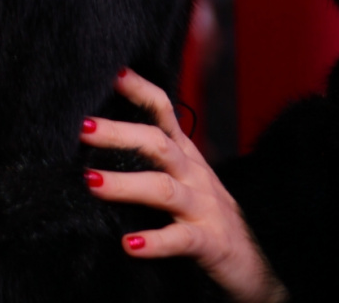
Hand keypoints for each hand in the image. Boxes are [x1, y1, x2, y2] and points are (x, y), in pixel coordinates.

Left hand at [81, 69, 287, 302]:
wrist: (255, 265)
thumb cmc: (208, 218)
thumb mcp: (183, 181)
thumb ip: (152, 162)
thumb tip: (99, 145)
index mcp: (186, 155)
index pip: (164, 112)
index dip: (140, 90)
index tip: (112, 73)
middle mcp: (195, 175)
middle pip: (158, 144)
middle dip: (119, 134)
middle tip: (83, 128)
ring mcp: (204, 208)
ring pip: (164, 188)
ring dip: (125, 184)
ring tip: (91, 182)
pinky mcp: (211, 244)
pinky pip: (181, 239)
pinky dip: (155, 242)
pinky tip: (130, 245)